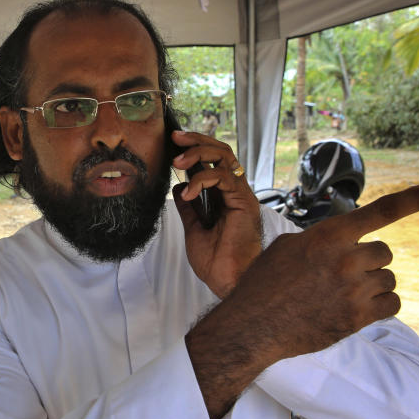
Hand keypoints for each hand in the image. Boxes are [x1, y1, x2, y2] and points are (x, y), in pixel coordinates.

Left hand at [170, 130, 261, 297]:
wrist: (226, 280)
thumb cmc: (216, 261)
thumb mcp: (193, 228)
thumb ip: (188, 207)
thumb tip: (179, 187)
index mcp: (225, 196)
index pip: (213, 161)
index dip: (195, 147)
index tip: (174, 142)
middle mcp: (235, 192)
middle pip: (221, 152)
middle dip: (197, 140)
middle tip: (176, 138)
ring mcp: (241, 196)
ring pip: (225, 158)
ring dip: (199, 154)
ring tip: (178, 162)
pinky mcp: (244, 202)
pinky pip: (225, 178)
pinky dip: (203, 179)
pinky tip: (189, 191)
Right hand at [186, 180, 418, 418]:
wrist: (253, 325)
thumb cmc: (265, 284)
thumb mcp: (287, 247)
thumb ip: (321, 239)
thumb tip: (342, 239)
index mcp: (329, 236)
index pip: (381, 211)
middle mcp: (346, 259)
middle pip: (383, 252)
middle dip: (368, 261)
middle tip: (342, 274)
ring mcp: (354, 289)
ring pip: (388, 279)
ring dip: (372, 285)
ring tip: (341, 294)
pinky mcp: (358, 316)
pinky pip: (392, 305)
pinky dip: (380, 306)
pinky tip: (356, 309)